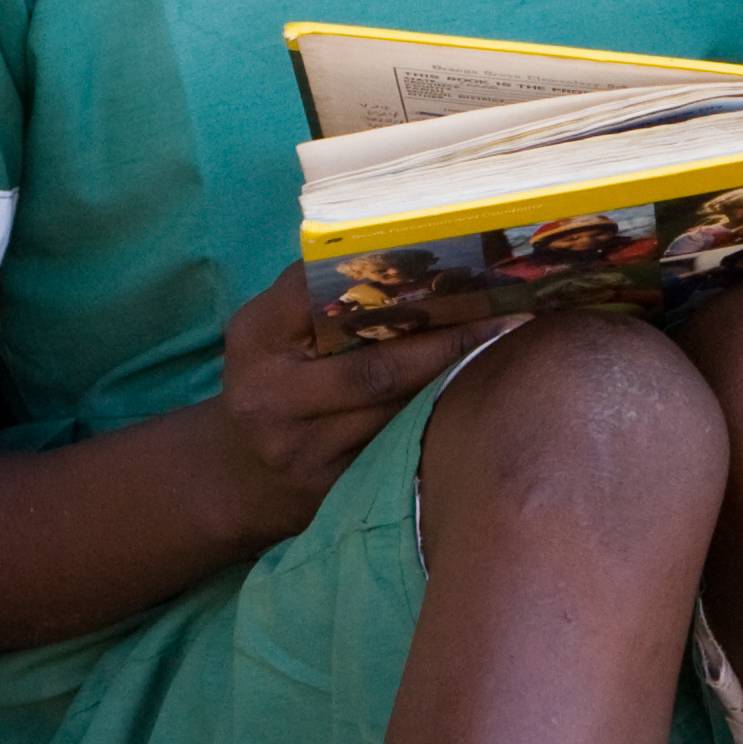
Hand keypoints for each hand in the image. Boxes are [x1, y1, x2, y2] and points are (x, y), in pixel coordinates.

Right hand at [207, 263, 507, 549]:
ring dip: (452, 380)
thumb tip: (417, 254)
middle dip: (447, 339)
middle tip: (504, 316)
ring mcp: (300, 450)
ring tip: (503, 350)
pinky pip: (397, 446)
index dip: (392, 281)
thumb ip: (322, 298)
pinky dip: (437, 418)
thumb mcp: (274, 334)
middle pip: (377, 366)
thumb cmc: (273, 383)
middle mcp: (270, 396)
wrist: (238, 479)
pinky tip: (477, 401)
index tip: (454, 266)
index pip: (323, 293)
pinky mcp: (328, 489)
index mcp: (256, 338)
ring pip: (396, 410)